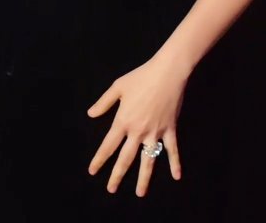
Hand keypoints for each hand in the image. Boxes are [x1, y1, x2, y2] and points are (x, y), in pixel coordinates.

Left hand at [87, 56, 186, 196]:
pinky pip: (172, 150)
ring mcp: (155, 132)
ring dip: (144, 178)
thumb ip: (103, 102)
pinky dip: (175, 163)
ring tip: (140, 193)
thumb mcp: (117, 87)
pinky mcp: (169, 130)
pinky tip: (177, 176)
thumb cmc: (140, 78)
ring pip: (148, 160)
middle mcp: (138, 131)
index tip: (93, 171)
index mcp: (123, 121)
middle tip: (111, 189)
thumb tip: (90, 114)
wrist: (166, 73)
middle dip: (117, 175)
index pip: (108, 145)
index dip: (100, 159)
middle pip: (126, 158)